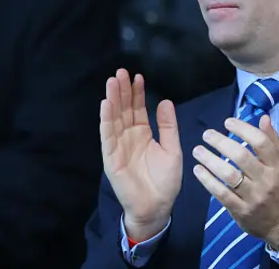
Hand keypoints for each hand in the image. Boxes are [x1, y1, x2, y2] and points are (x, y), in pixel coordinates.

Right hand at [100, 69, 182, 240]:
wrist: (157, 207)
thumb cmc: (166, 180)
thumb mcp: (173, 148)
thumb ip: (168, 126)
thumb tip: (165, 101)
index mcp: (143, 134)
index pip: (138, 108)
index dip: (137, 93)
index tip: (138, 76)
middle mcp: (129, 137)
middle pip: (123, 109)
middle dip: (122, 91)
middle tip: (121, 72)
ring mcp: (118, 146)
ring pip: (114, 118)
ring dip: (112, 100)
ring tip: (112, 82)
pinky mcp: (111, 158)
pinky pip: (107, 136)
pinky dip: (106, 120)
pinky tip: (106, 105)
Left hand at [192, 116, 278, 249]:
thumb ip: (272, 141)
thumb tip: (263, 117)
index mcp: (278, 166)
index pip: (261, 142)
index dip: (243, 129)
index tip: (228, 122)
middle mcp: (266, 180)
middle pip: (242, 156)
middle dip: (221, 142)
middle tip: (207, 134)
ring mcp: (253, 197)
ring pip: (229, 175)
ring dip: (210, 160)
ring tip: (198, 150)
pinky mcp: (240, 210)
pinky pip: (221, 193)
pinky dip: (208, 180)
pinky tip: (198, 170)